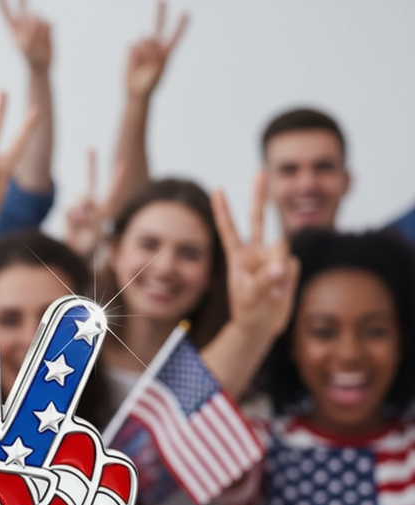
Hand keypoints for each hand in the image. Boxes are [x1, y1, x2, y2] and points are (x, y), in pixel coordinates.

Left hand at [0, 0, 50, 72]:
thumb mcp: (27, 46)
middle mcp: (24, 24)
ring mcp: (35, 24)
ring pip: (39, 18)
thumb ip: (30, 30)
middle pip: (21, 8)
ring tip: (38, 42)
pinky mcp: (46, 25)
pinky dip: (48, 32)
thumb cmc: (31, 57)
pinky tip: (45, 40)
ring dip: (40, 31)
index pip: (6, 14)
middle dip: (21, 1)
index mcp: (14, 29)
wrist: (41, 65)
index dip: (2, 5)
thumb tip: (35, 15)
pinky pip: (49, 23)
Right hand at [65, 149, 127, 259]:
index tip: (123, 164)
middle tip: (90, 148)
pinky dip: (71, 216)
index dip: (117, 177)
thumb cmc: (90, 245)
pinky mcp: (68, 212)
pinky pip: (68, 207)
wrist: (76, 254)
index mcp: (104, 209)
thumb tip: (82, 201)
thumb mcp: (97, 229)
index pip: (112, 190)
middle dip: (90, 164)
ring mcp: (79, 208)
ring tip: (82, 222)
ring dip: (80, 208)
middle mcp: (92, 205)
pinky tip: (74, 225)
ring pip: (78, 196)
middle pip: (90, 180)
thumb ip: (92, 212)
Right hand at [126, 1, 187, 98]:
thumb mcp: (156, 69)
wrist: (135, 92)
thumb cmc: (149, 83)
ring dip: (144, 51)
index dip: (180, 25)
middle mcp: (155, 47)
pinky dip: (134, 54)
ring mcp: (143, 47)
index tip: (187, 13)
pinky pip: (133, 45)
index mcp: (165, 52)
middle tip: (161, 0)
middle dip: (160, 13)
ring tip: (142, 64)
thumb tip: (144, 37)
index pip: (174, 36)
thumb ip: (154, 52)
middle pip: (158, 27)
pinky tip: (135, 63)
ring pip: (144, 39)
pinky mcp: (132, 49)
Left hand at [211, 173, 299, 339]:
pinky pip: (293, 265)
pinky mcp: (287, 267)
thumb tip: (283, 264)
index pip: (229, 229)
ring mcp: (272, 258)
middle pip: (258, 219)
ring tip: (272, 291)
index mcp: (238, 257)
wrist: (260, 326)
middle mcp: (255, 252)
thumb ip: (267, 278)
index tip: (217, 189)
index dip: (223, 210)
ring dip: (280, 272)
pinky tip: (281, 291)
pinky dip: (289, 279)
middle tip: (259, 172)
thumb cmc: (248, 311)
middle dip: (258, 196)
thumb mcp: (251, 296)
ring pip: (282, 252)